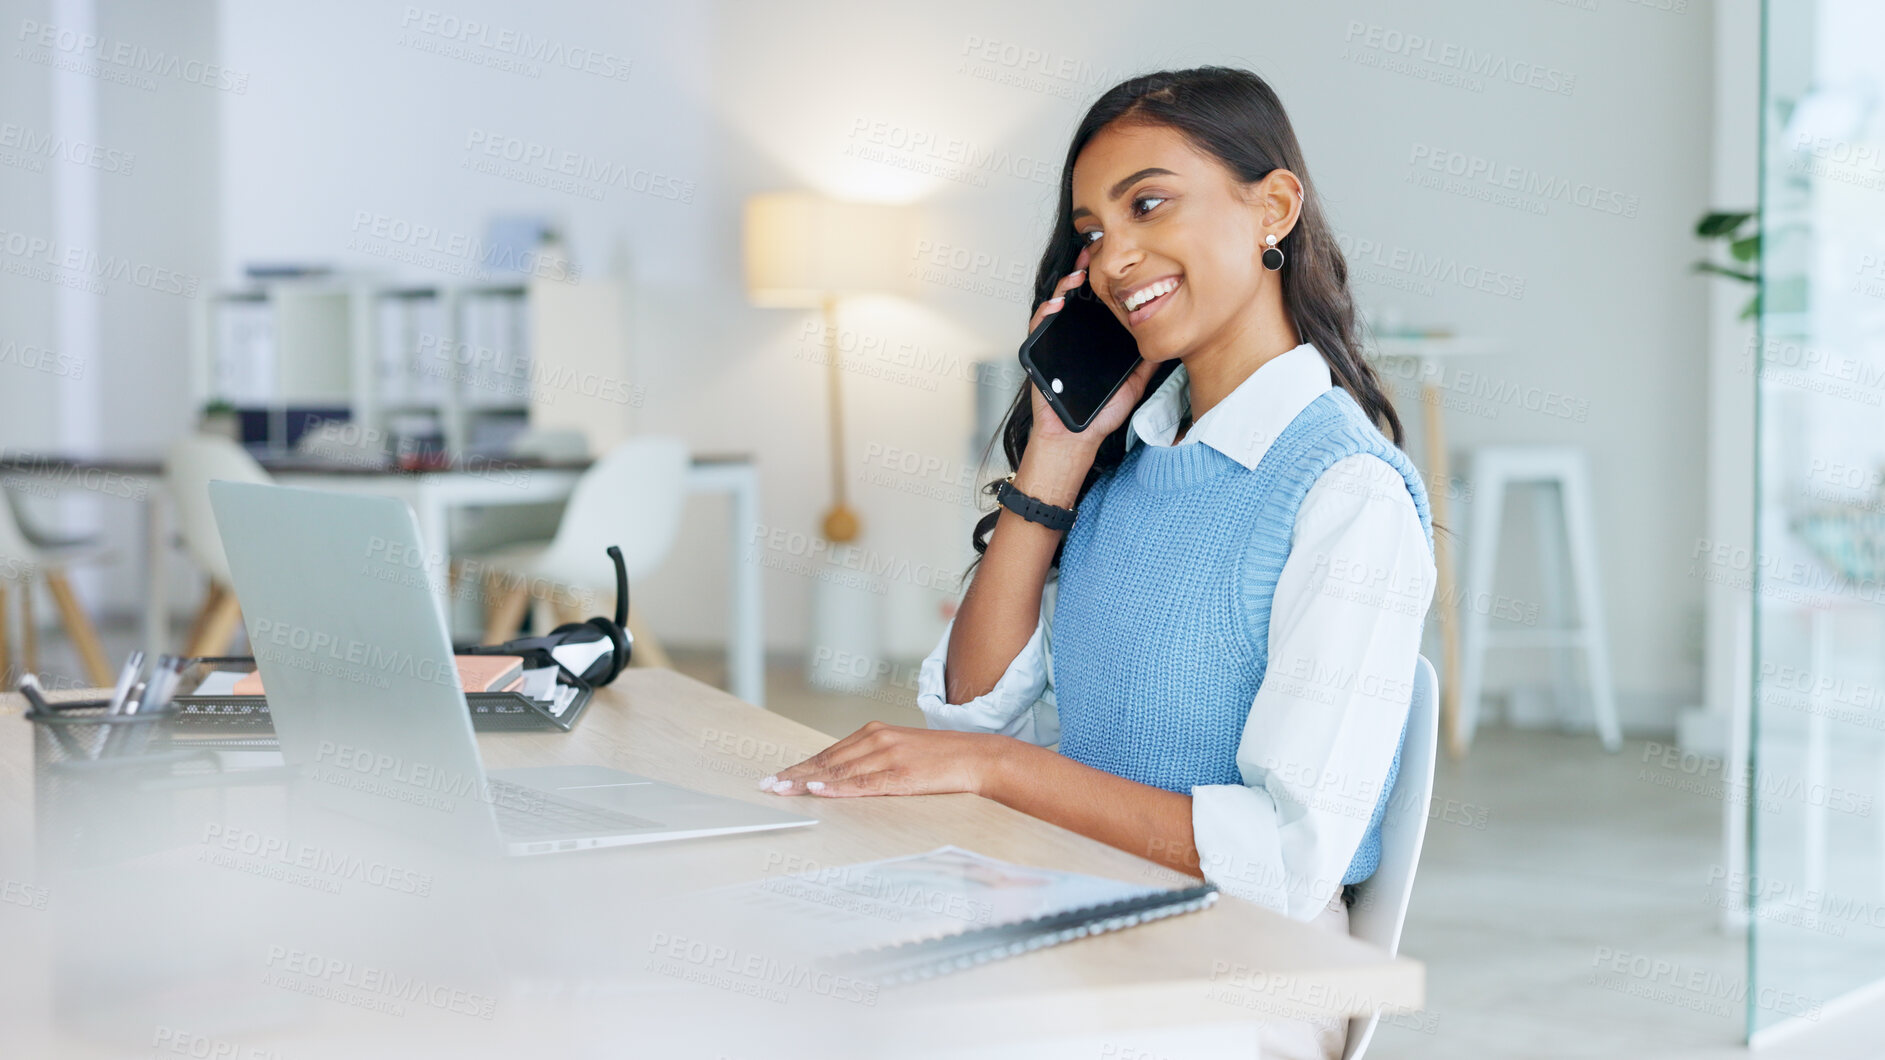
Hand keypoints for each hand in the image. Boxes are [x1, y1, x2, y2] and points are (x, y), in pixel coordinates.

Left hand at [757, 721, 1006, 797]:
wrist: (976, 757)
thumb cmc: (939, 759)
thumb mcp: (900, 753)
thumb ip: (872, 760)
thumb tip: (842, 776)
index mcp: (874, 733)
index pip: (828, 753)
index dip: (800, 767)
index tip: (776, 778)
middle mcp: (877, 739)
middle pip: (827, 761)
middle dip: (794, 775)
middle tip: (767, 786)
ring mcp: (888, 756)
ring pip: (839, 771)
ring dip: (807, 782)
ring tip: (782, 790)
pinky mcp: (901, 774)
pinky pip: (863, 783)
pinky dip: (838, 787)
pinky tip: (819, 790)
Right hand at [1025, 245, 1159, 452]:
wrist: (1075, 437)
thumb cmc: (1099, 413)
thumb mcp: (1133, 383)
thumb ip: (1147, 362)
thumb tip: (1169, 341)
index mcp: (1094, 338)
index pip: (1098, 303)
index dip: (1105, 282)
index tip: (1116, 263)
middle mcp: (1074, 335)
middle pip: (1076, 297)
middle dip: (1083, 273)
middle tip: (1093, 254)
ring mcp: (1055, 341)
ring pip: (1056, 305)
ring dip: (1064, 287)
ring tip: (1078, 276)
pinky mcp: (1038, 351)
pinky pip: (1037, 326)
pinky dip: (1044, 312)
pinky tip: (1057, 303)